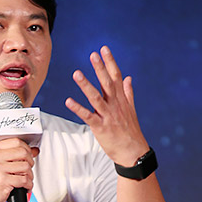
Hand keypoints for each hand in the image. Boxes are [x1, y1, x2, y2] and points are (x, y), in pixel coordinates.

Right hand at [0, 138, 38, 201]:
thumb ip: (13, 155)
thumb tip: (33, 150)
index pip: (16, 141)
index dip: (26, 148)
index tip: (29, 155)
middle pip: (23, 152)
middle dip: (30, 162)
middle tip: (28, 169)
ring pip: (25, 166)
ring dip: (30, 175)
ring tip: (26, 180)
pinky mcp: (3, 180)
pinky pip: (24, 180)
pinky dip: (28, 185)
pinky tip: (24, 187)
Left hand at [66, 46, 148, 165]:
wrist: (133, 152)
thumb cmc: (130, 132)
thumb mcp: (131, 110)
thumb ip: (128, 92)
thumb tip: (128, 77)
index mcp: (121, 99)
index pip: (116, 76)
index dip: (110, 62)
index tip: (103, 49)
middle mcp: (115, 105)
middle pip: (107, 83)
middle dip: (100, 68)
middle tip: (92, 54)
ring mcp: (108, 116)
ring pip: (96, 97)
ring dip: (86, 85)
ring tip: (76, 73)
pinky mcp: (101, 127)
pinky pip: (88, 116)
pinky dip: (78, 109)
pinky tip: (68, 101)